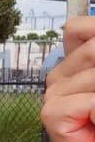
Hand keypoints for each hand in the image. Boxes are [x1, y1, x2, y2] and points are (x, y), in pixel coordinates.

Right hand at [41, 16, 94, 141]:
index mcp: (78, 60)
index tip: (94, 92)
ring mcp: (53, 93)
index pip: (79, 28)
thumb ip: (92, 48)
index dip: (94, 39)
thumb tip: (78, 34)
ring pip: (92, 74)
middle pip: (91, 48)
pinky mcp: (50, 114)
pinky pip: (87, 101)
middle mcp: (61, 75)